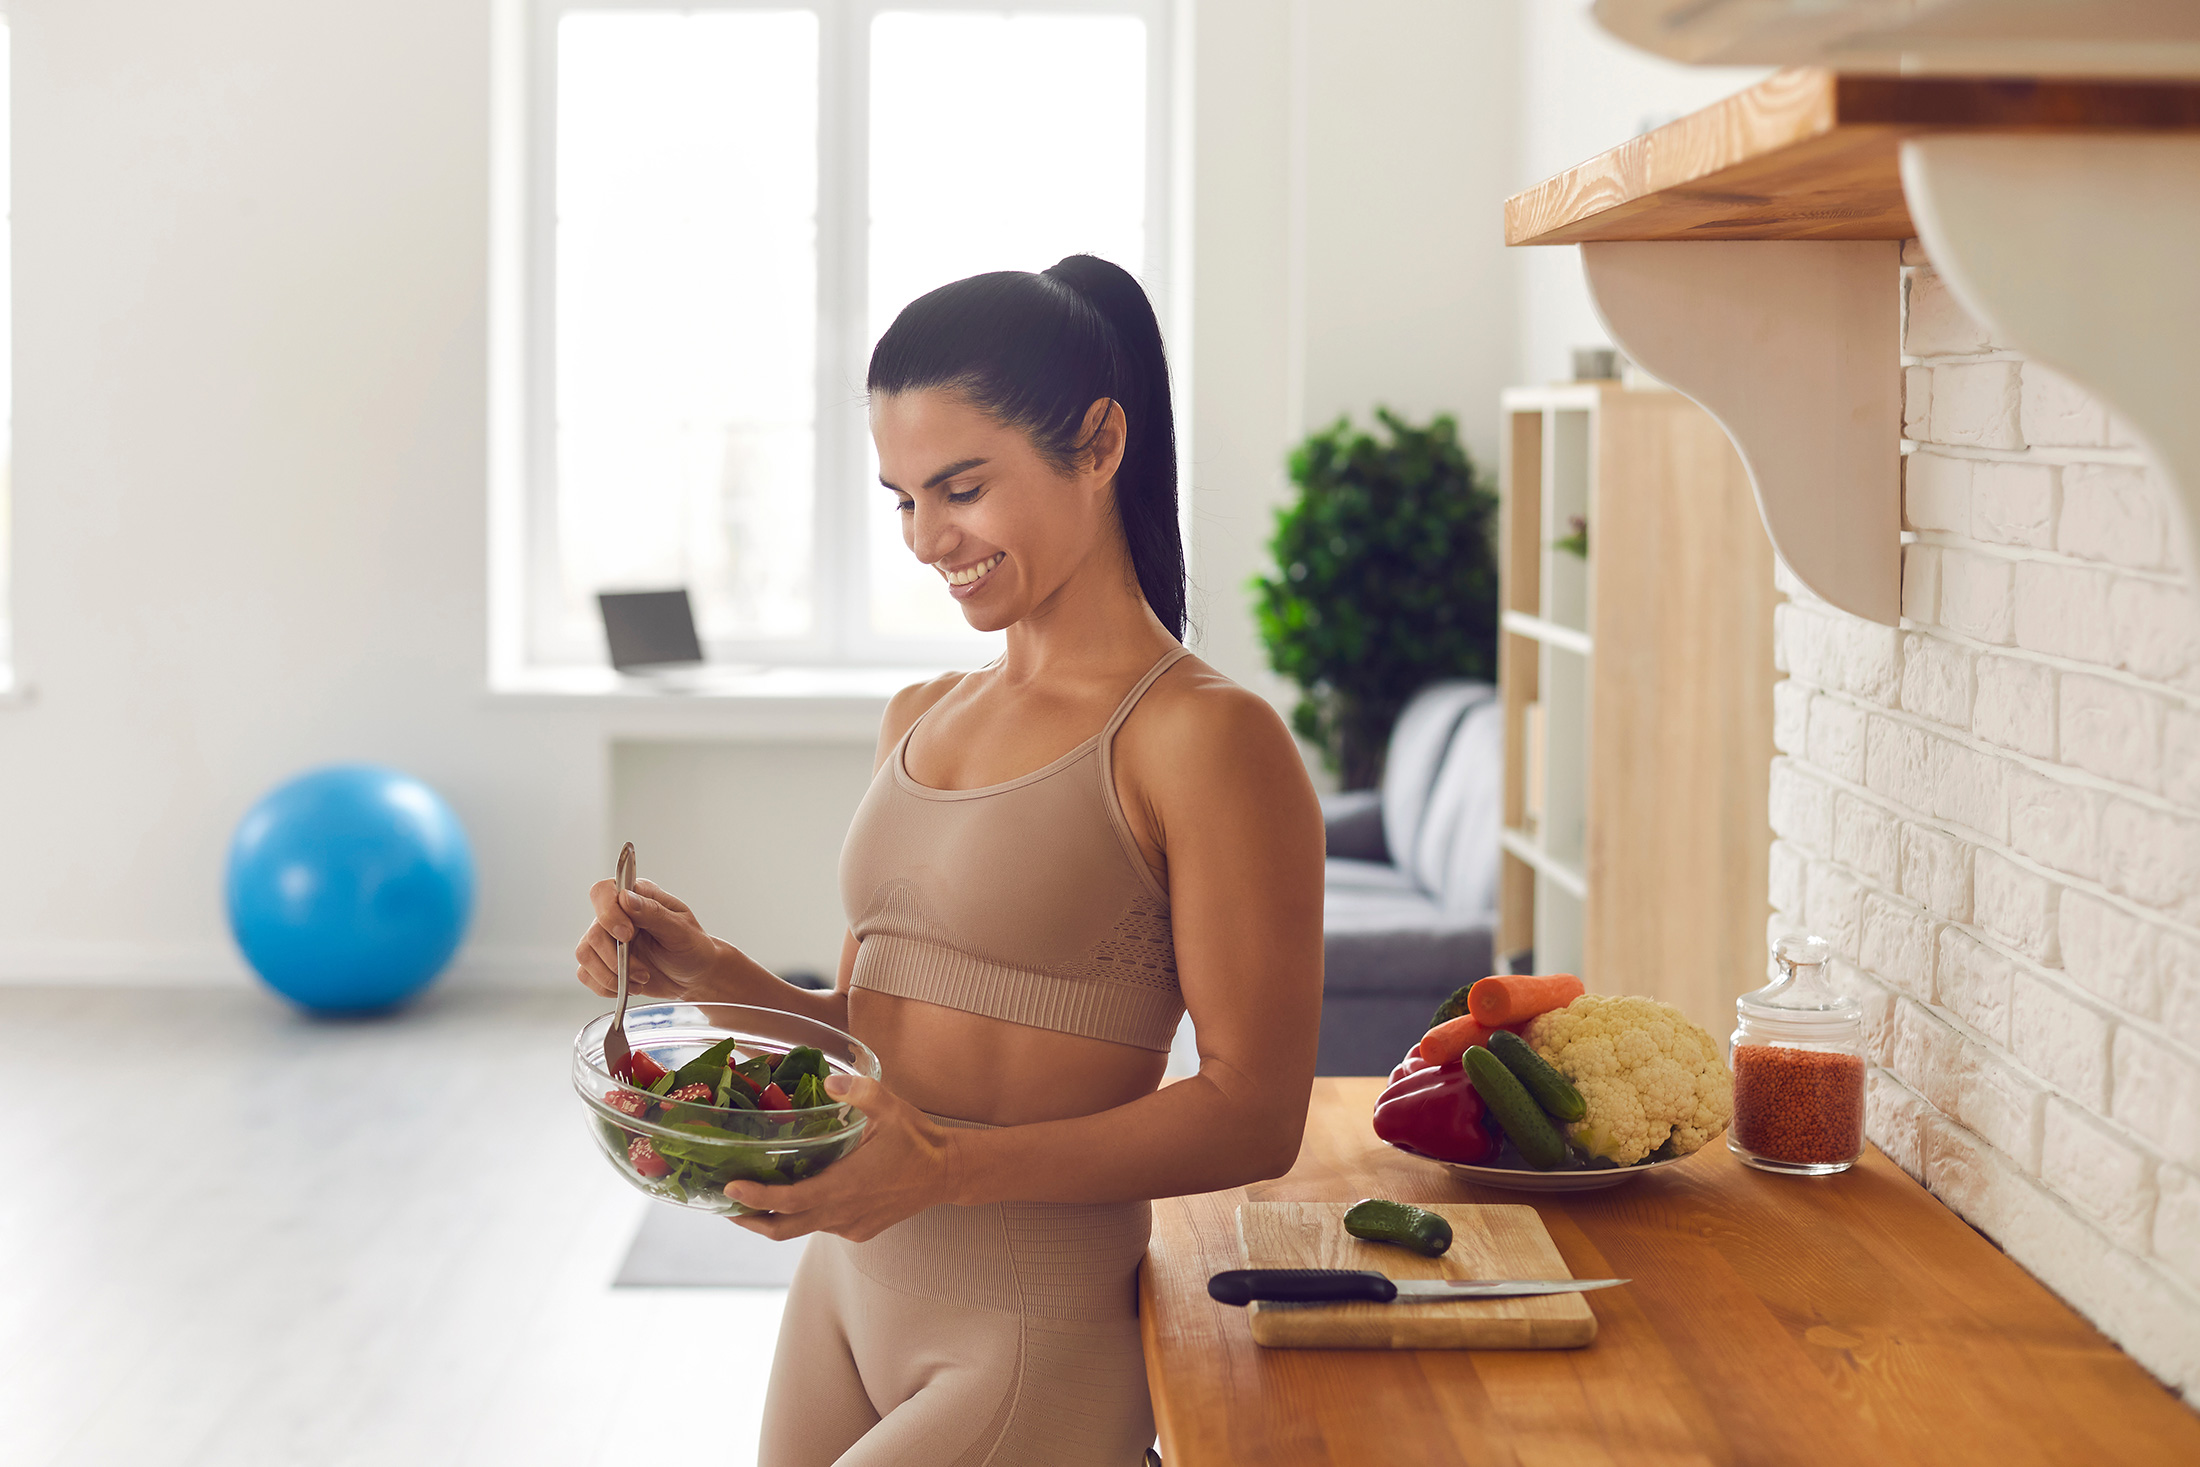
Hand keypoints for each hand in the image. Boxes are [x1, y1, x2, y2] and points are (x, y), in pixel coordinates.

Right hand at [573, 878, 719, 998]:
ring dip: (612, 975)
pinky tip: (629, 987)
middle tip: (643, 971)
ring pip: (585, 954)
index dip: (608, 913)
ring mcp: (607, 940)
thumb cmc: (692, 947)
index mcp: (637, 897)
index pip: (603, 892)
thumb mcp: (680, 929)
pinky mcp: (602, 962)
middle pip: (593, 932)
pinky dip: (606, 986)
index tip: (627, 935)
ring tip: (640, 979)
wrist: (695, 976)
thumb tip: (625, 897)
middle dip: (617, 959)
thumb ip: (653, 913)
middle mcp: (617, 915)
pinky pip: (585, 974)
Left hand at [727, 1075, 958, 1242]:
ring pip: (802, 1227)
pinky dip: (804, 1214)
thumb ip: (861, 1091)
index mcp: (845, 1187)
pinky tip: (799, 1192)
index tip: (730, 1188)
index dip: (756, 1198)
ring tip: (753, 1195)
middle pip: (783, 1228)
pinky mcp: (859, 1230)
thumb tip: (828, 1080)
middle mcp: (842, 1213)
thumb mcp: (892, 1107)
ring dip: (776, 1216)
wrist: (948, 1174)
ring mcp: (850, 1226)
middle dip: (750, 1219)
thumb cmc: (918, 1141)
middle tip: (725, 1203)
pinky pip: (823, 1225)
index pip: (789, 1201)